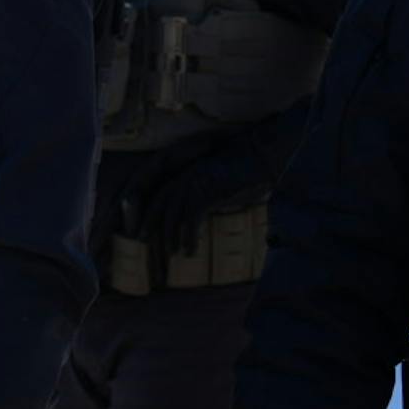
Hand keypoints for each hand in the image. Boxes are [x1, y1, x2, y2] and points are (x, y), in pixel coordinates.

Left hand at [126, 126, 283, 253]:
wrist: (265, 156)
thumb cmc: (249, 170)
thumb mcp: (224, 182)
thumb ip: (210, 194)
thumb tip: (206, 211)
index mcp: (190, 171)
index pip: (162, 193)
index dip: (152, 211)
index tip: (145, 228)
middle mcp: (189, 174)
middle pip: (161, 201)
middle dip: (150, 223)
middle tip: (143, 241)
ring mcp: (198, 180)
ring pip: (173, 211)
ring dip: (171, 235)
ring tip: (173, 253)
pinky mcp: (209, 189)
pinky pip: (192, 218)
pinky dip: (189, 237)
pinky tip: (191, 251)